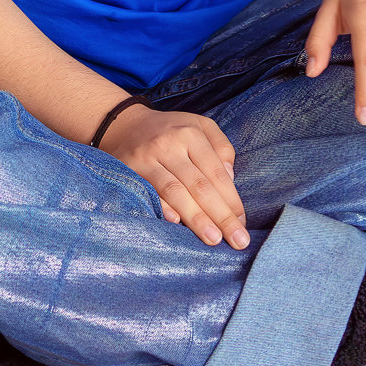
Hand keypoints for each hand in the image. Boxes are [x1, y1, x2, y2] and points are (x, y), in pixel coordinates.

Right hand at [99, 107, 247, 247]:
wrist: (124, 125)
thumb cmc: (171, 131)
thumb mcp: (201, 127)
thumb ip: (221, 147)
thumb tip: (230, 179)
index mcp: (191, 134)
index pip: (216, 173)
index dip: (231, 200)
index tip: (242, 224)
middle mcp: (168, 145)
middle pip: (199, 185)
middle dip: (220, 215)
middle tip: (237, 240)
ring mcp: (146, 159)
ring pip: (174, 191)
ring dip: (196, 217)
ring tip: (213, 239)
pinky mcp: (128, 171)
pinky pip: (148, 193)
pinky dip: (162, 208)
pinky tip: (176, 224)